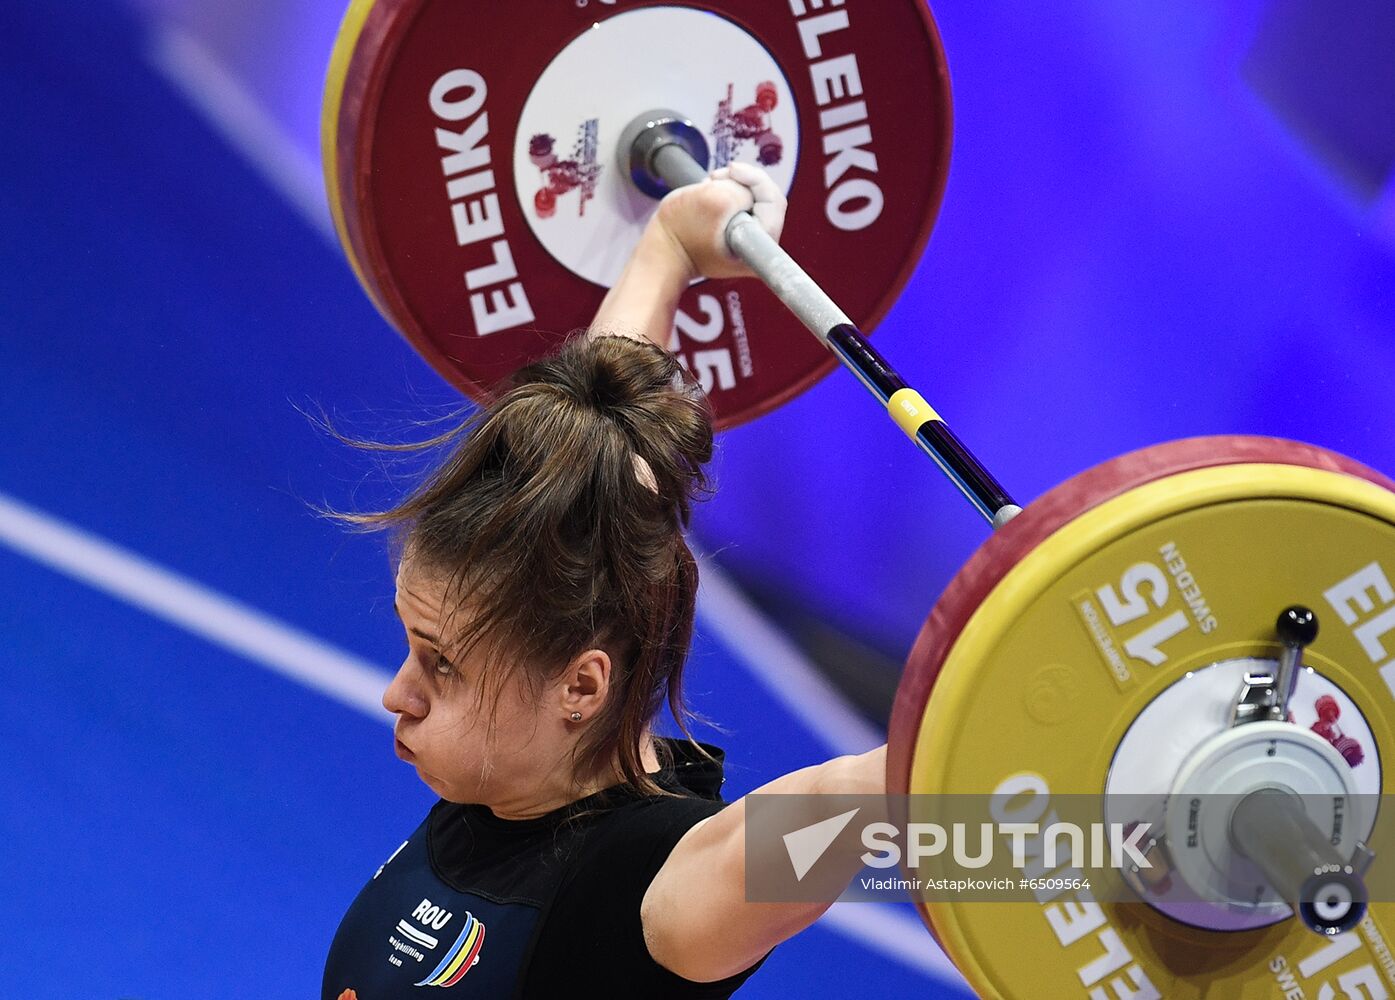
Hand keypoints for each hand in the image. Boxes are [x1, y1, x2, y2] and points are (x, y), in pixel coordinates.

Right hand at [653, 161, 785, 280]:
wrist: (663, 250)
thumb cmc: (681, 233)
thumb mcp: (712, 202)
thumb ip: (739, 191)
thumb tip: (749, 189)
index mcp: (758, 249)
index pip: (774, 201)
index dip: (755, 179)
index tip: (732, 172)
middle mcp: (760, 247)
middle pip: (766, 197)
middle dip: (742, 181)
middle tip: (718, 177)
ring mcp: (749, 239)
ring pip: (753, 196)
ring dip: (732, 185)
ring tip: (711, 185)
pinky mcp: (739, 230)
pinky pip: (742, 201)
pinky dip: (727, 191)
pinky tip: (712, 191)